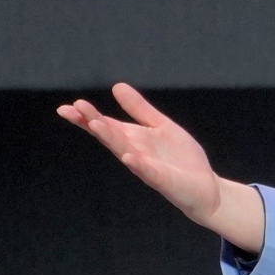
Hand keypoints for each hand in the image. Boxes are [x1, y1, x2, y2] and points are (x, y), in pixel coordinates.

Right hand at [55, 82, 265, 250]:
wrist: (206, 188)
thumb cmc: (181, 159)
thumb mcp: (161, 126)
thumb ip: (140, 109)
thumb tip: (116, 86)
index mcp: (133, 139)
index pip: (106, 125)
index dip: (87, 116)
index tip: (67, 107)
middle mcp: (135, 153)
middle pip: (110, 136)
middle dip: (93, 122)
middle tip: (76, 109)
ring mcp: (147, 168)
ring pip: (124, 152)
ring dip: (110, 139)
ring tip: (95, 124)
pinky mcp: (163, 181)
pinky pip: (148, 172)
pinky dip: (139, 165)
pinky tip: (129, 157)